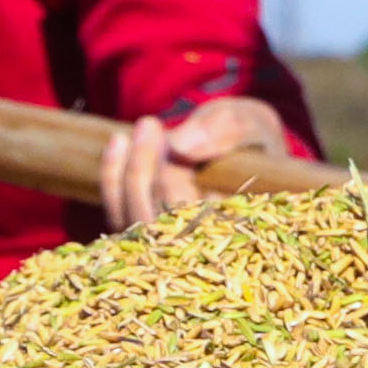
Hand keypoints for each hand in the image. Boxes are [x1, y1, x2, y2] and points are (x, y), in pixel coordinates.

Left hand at [100, 95, 291, 230]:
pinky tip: (118, 143)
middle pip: (154, 226)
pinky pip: (121, 216)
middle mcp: (203, 244)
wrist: (249, 147)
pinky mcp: (149, 232)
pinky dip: (113, 181)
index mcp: (236, 226)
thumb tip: (179, 147)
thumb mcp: (251, 122)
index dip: (172, 181)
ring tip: (129, 132)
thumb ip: (226, 130)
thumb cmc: (254, 137)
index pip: (190, 219)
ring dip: (123, 176)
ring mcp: (171, 242)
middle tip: (149, 124)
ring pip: (132, 224)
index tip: (172, 138)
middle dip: (141, 173)